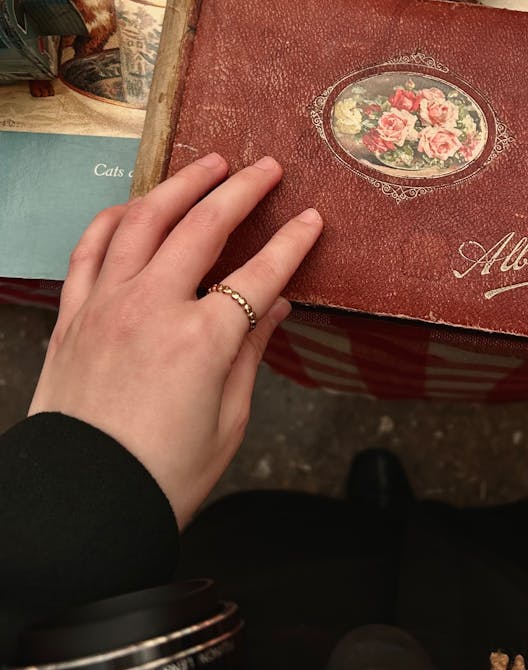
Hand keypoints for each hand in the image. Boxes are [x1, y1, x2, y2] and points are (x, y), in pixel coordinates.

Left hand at [29, 154, 322, 527]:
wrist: (84, 504)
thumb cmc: (161, 476)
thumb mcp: (227, 422)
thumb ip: (251, 354)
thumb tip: (275, 306)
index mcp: (202, 341)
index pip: (261, 273)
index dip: (292, 242)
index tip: (311, 219)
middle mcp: (153, 309)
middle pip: (205, 227)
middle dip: (242, 190)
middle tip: (266, 168)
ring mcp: (107, 305)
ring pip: (145, 221)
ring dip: (180, 185)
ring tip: (207, 165)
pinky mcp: (73, 315)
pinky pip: (91, 248)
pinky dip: (115, 218)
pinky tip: (135, 206)